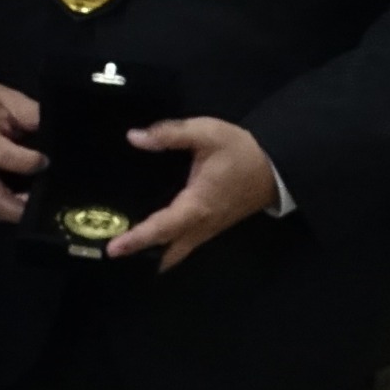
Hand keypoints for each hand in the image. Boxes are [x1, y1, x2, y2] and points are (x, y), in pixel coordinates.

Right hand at [0, 83, 42, 224]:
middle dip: (19, 207)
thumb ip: (30, 114)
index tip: (46, 161)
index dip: (27, 162)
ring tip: (37, 204)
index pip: (3, 156)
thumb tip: (54, 131)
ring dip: (15, 212)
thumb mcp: (6, 98)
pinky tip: (26, 202)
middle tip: (44, 201)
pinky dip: (9, 209)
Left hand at [107, 117, 280, 271]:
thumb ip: (169, 134)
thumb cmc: (240, 150)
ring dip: (155, 254)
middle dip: (141, 256)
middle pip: (168, 250)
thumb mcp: (206, 133)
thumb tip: (134, 137)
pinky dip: (168, 247)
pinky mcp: (214, 227)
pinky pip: (187, 243)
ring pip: (179, 251)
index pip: (162, 228)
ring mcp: (209, 229)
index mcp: (197, 205)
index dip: (137, 239)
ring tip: (127, 250)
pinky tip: (154, 240)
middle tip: (113, 255)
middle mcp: (201, 225)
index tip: (113, 249)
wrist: (276, 165)